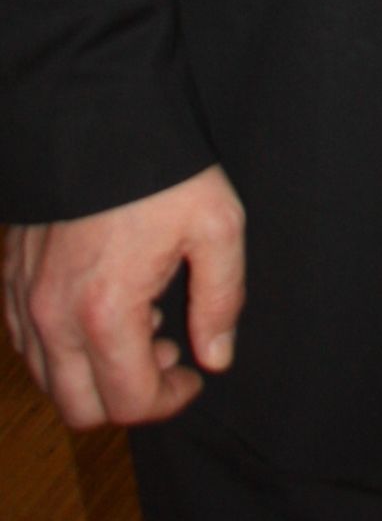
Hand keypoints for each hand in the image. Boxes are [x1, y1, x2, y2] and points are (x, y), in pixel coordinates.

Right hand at [4, 164, 245, 428]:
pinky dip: (63, 347)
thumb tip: (216, 356)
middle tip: (167, 352)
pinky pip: (27, 343)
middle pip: (80, 409)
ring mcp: (24, 299)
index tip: (194, 374)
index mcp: (105, 313)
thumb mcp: (216, 225)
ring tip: (140, 325)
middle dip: (129, 396)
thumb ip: (221, 299)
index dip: (170, 400)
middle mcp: (53, 317)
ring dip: (94, 373)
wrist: (98, 112)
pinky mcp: (12, 278)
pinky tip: (101, 306)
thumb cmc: (162, 168)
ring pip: (50, 380)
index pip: (130, 402)